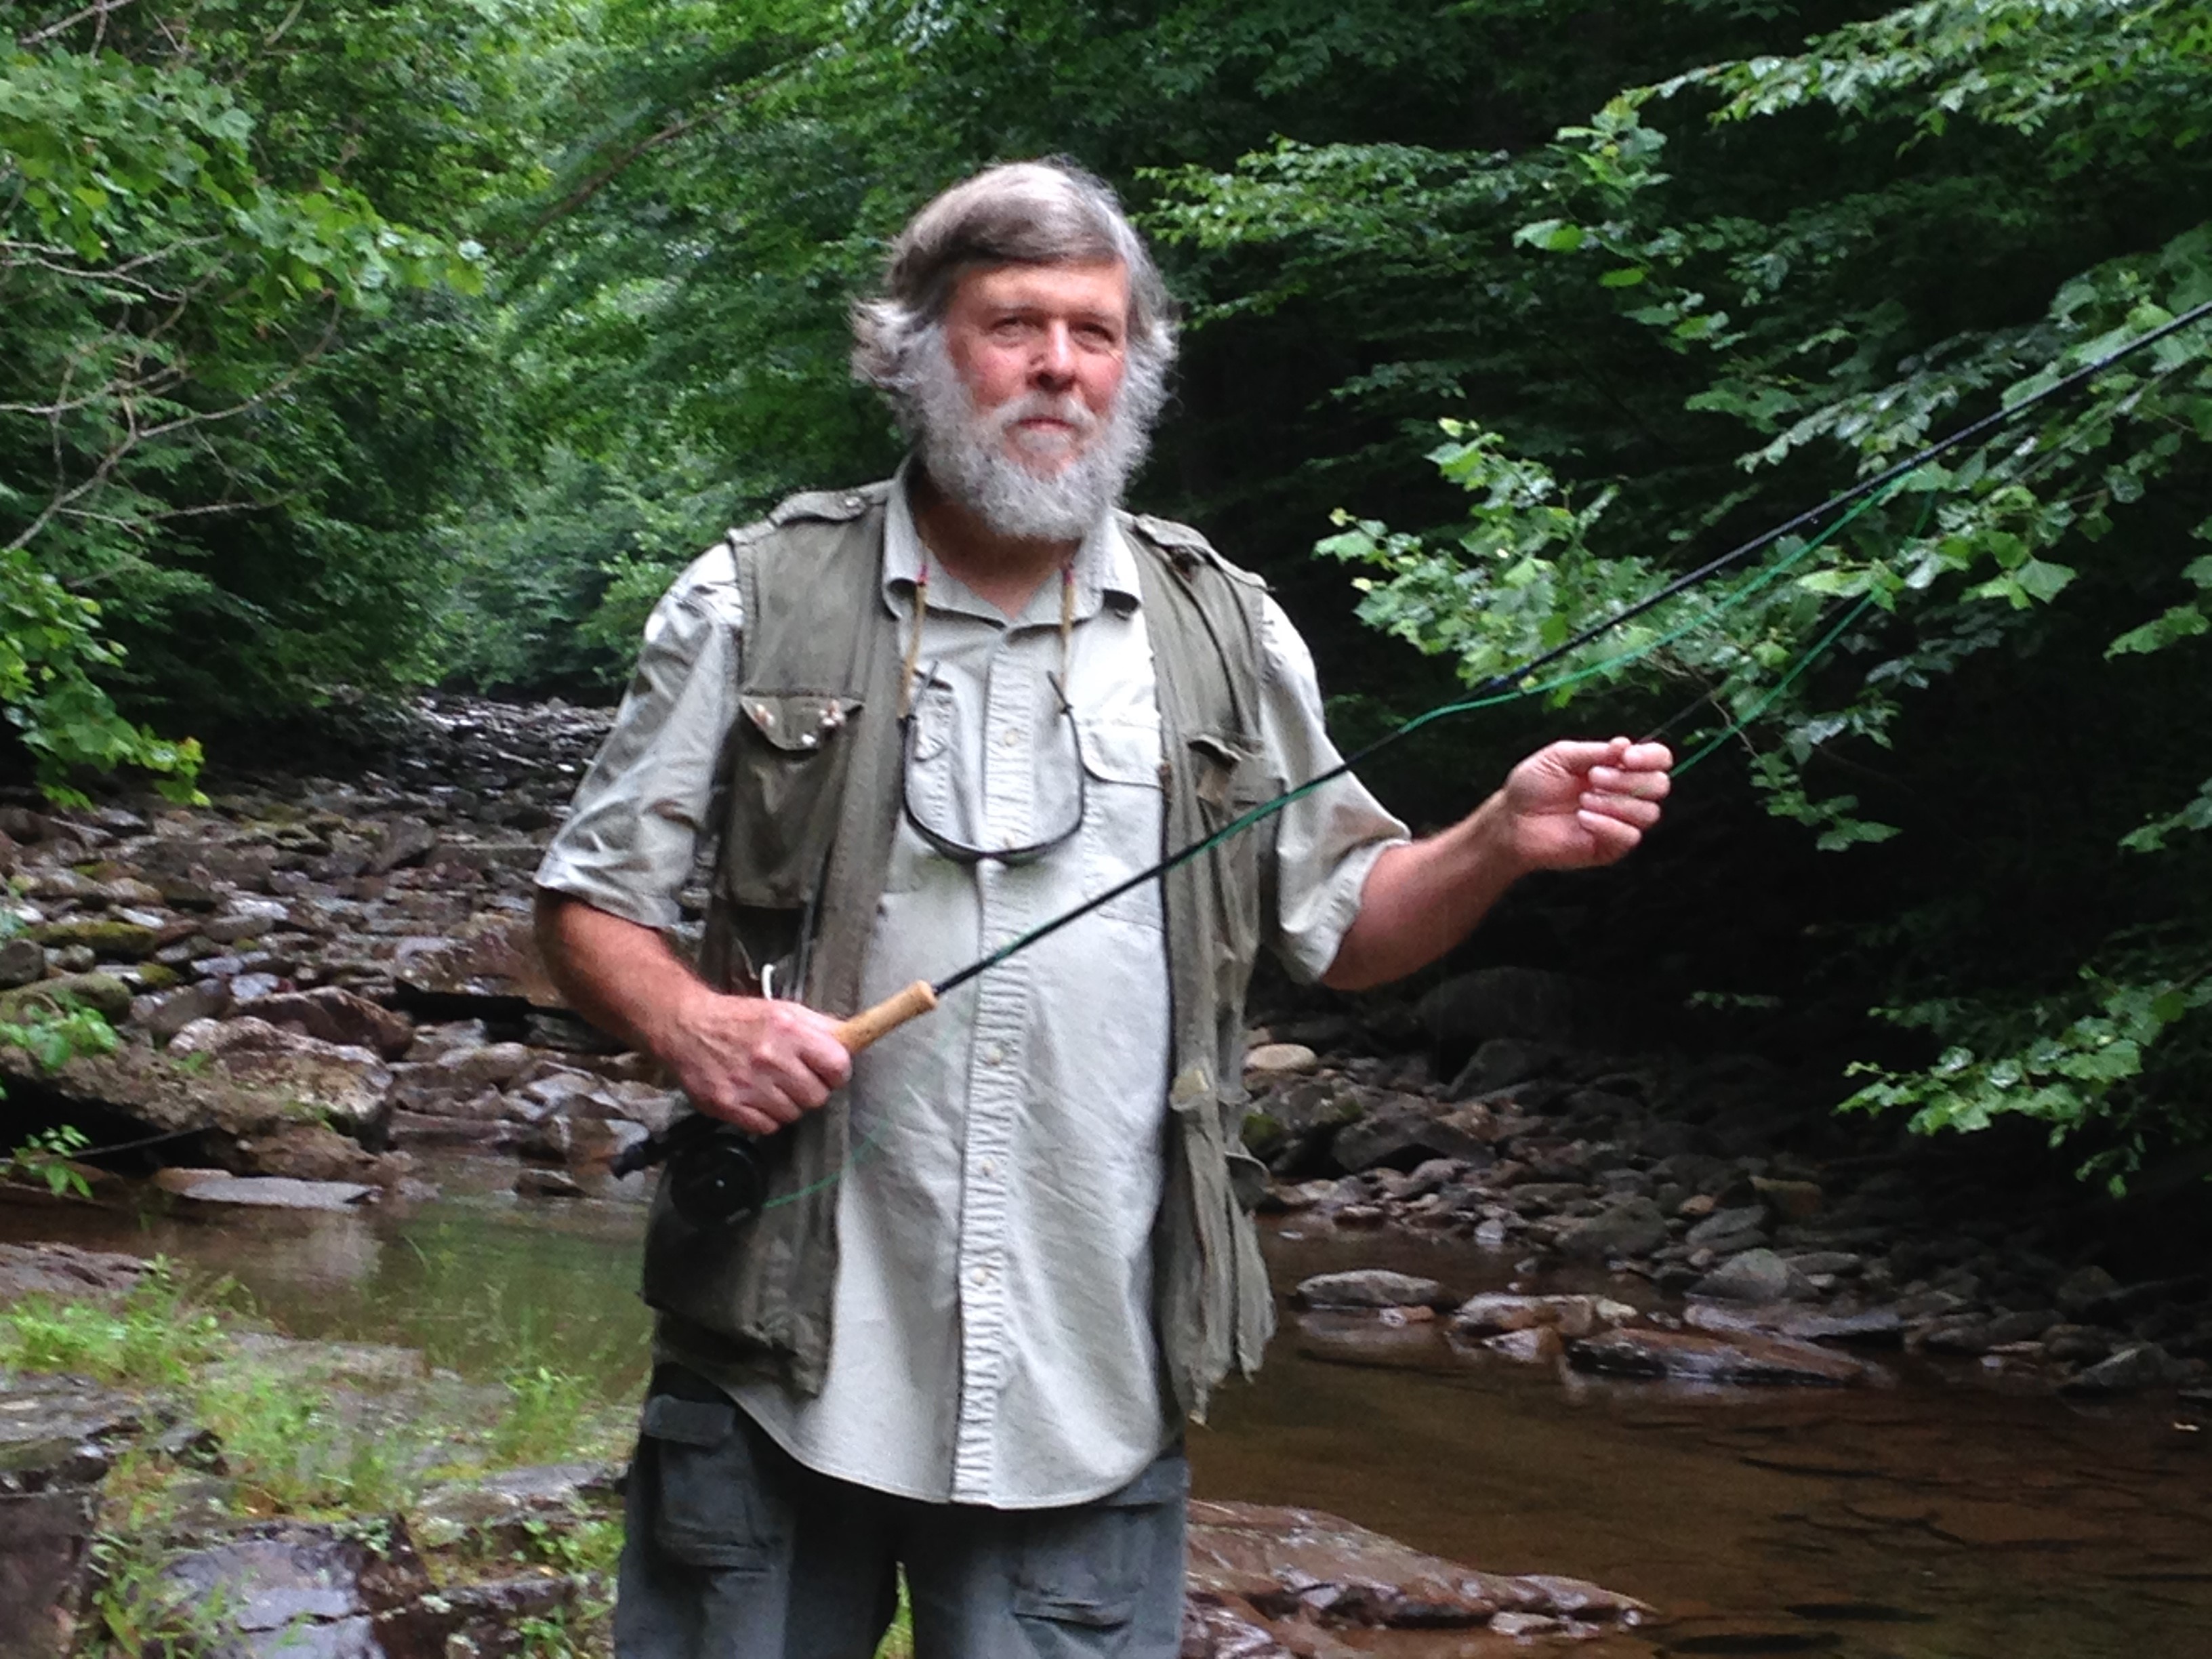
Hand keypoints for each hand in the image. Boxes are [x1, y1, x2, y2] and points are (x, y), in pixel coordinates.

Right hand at [658, 988, 852, 1136]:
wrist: (687, 1027)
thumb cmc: (738, 1019)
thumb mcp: (784, 1010)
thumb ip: (821, 1027)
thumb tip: (854, 1038)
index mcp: (788, 1030)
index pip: (838, 1065)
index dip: (837, 1072)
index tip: (829, 1071)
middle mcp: (770, 1057)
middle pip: (818, 1096)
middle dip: (811, 1089)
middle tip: (796, 1078)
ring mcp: (748, 1084)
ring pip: (794, 1114)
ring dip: (787, 1104)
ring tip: (771, 1085)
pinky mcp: (729, 1105)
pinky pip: (767, 1127)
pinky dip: (765, 1117)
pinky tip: (756, 1098)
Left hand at [1498, 736, 1671, 872]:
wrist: (1512, 820)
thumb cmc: (1533, 785)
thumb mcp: (1561, 756)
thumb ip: (1595, 751)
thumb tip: (1625, 745)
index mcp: (1618, 767)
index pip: (1658, 759)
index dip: (1651, 757)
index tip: (1626, 757)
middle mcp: (1625, 794)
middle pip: (1660, 785)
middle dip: (1629, 779)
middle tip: (1594, 778)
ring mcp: (1620, 822)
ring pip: (1649, 813)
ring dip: (1616, 803)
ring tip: (1583, 800)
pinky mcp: (1610, 847)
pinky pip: (1629, 837)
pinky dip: (1607, 825)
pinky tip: (1583, 819)